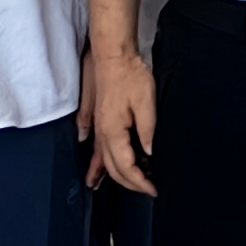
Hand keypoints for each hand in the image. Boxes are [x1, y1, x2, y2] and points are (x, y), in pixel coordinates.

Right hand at [85, 47, 157, 197]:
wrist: (113, 56)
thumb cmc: (131, 76)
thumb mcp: (146, 103)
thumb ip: (147, 130)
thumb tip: (150, 153)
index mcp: (113, 132)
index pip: (126, 166)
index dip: (139, 182)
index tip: (153, 189)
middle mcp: (102, 133)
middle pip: (112, 167)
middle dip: (128, 182)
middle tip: (145, 190)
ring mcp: (98, 126)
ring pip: (101, 158)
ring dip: (105, 175)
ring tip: (99, 187)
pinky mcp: (98, 119)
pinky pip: (95, 145)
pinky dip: (94, 159)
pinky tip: (92, 163)